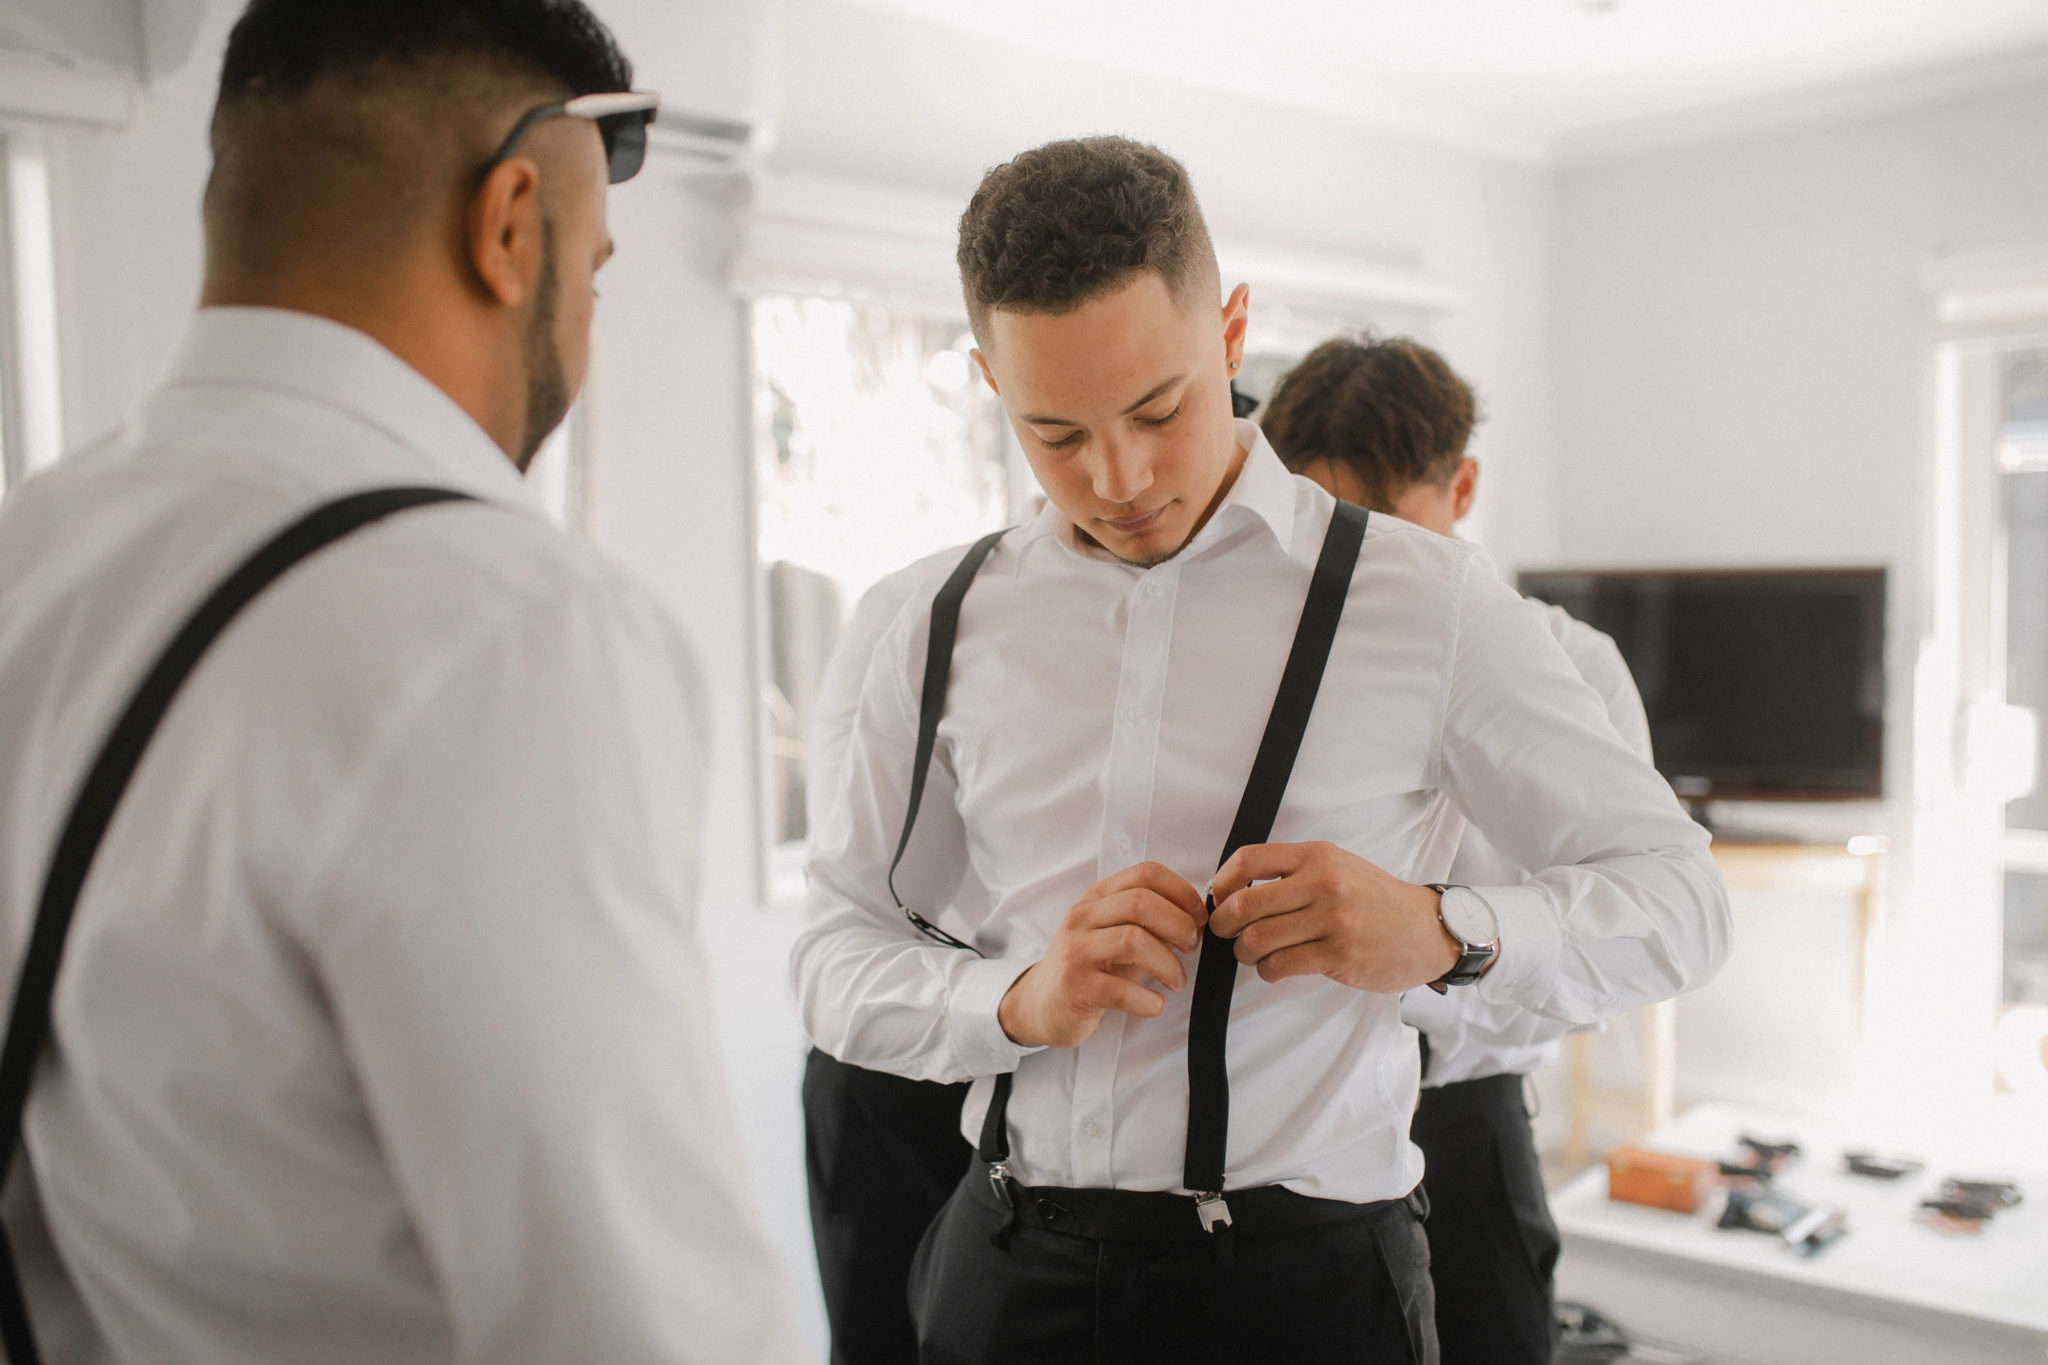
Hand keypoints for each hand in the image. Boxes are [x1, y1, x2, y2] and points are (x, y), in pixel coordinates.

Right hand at [997, 862, 1206, 1048]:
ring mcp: (1076, 951)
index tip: (1199, 917)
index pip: (1145, 873)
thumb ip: (1150, 924)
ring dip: (1168, 964)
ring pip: (1134, 941)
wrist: (1042, 1003)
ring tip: (1177, 981)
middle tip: (1191, 948)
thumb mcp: (1116, 935)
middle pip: (1141, 902)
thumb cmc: (1090, 967)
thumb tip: (1196, 920)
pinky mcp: (1075, 987)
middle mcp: (1083, 917)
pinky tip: (1155, 1004)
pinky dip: (1149, 1001)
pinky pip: (1123, 990)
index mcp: (1098, 897)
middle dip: (1179, 925)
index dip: (1181, 891)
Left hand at [1208, 841, 1458, 992]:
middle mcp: (1322, 883)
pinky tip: (1275, 968)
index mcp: (1317, 857)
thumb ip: (1294, 872)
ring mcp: (1331, 919)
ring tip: (1254, 954)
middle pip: (1244, 904)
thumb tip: (1236, 889)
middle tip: (1226, 933)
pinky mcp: (1338, 954)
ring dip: (1245, 952)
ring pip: (1256, 939)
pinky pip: (1279, 965)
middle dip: (1224, 924)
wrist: (1428, 929)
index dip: (1221, 881)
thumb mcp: (1338, 867)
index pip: (1249, 859)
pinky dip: (1267, 971)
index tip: (1218, 899)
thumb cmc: (1376, 900)